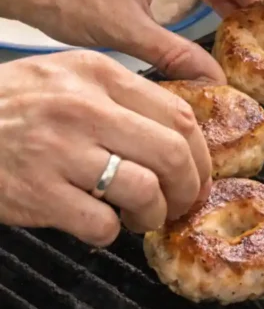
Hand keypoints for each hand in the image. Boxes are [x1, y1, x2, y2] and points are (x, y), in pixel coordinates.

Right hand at [0, 51, 211, 244]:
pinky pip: (102, 225)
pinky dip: (109, 233)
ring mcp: (60, 151)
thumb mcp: (65, 77)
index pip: (178, 114)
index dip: (200, 155)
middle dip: (187, 189)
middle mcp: (83, 107)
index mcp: (98, 74)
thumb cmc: (9, 107)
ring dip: (152, 215)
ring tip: (139, 218)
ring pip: (144, 191)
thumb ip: (118, 96)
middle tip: (179, 204)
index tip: (197, 175)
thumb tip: (178, 134)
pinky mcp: (39, 193)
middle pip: (172, 154)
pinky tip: (96, 225)